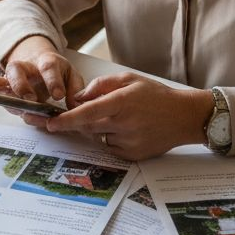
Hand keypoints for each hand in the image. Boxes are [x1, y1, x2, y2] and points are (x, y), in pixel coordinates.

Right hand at [0, 36, 84, 128]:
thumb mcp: (72, 76)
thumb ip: (75, 90)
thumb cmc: (57, 72)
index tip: (58, 95)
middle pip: (18, 70)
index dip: (53, 81)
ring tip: (3, 105)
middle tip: (30, 99)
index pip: (49, 68)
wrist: (40, 61)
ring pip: (1, 79)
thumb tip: (75, 107)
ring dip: (2, 94)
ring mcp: (12, 77)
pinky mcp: (2, 85)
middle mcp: (26, 67)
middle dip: (22, 85)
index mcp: (46, 62)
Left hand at [44, 73, 212, 159]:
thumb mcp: (129, 79)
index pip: (87, 113)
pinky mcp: (132, 155)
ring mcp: (129, 142)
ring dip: (98, 129)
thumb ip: (101, 85)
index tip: (50, 123)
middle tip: (77, 115)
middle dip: (77, 122)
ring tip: (120, 119)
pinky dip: (110, 139)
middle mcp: (124, 124)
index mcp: (122, 102)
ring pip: (98, 137)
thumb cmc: (156, 95)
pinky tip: (127, 130)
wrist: (184, 117)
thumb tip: (78, 97)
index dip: (66, 120)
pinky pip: (110, 148)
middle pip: (88, 127)